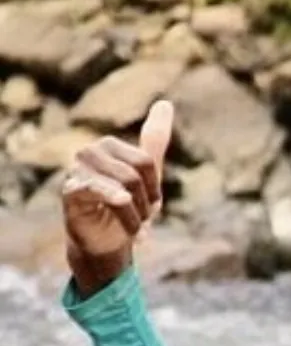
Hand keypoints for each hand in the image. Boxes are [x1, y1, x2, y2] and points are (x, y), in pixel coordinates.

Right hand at [61, 100, 173, 283]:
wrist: (105, 242)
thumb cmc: (126, 208)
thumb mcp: (146, 176)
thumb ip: (154, 140)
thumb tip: (165, 103)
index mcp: (109, 146)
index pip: (146, 163)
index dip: (153, 191)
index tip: (147, 204)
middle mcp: (90, 152)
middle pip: (136, 176)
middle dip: (144, 205)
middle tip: (135, 217)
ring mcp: (76, 170)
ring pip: (124, 189)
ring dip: (134, 216)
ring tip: (128, 224)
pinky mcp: (70, 192)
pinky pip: (98, 191)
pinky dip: (116, 205)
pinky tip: (120, 210)